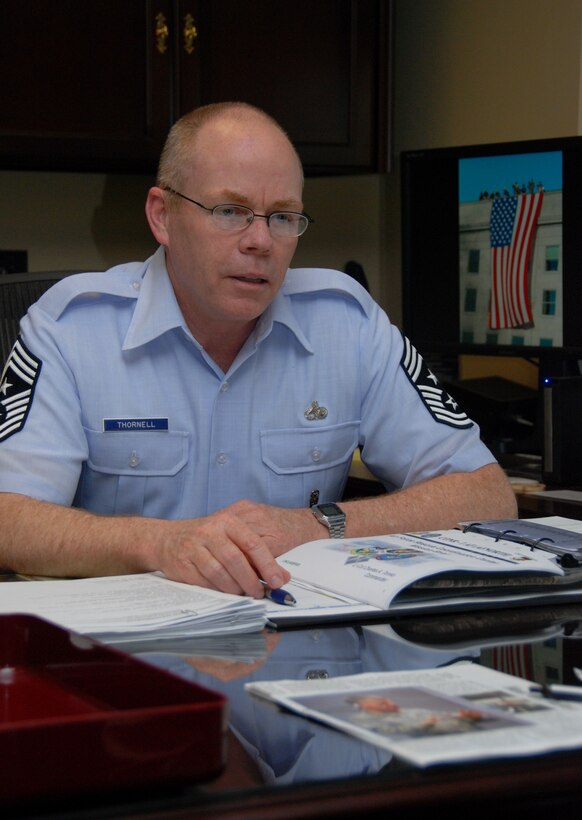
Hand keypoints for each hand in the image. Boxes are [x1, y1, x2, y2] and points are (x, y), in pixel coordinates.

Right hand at [156, 500, 317, 596]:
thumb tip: (282, 576)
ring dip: (235, 588)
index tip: (278, 581)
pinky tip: (226, 593)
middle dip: (251, 580)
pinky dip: (218, 590)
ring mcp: (194, 547)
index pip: (252, 543)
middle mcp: (209, 532)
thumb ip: (256, 554)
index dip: (267, 565)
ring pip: (219, 573)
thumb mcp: (231, 536)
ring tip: (244, 594)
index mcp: (227, 522)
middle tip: (260, 593)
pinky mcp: (182, 564)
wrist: (166, 539)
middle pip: (235, 559)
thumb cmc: (206, 538)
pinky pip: (204, 582)